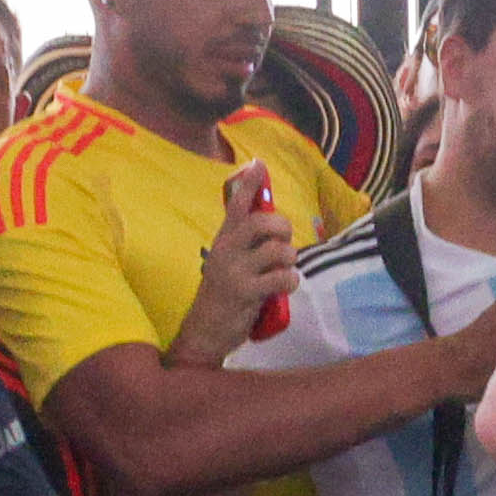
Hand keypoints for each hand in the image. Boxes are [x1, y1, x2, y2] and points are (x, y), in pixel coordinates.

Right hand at [174, 171, 302, 359]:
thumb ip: (244, 242)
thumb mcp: (228, 261)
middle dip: (282, 227)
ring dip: (289, 259)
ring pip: (277, 251)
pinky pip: (282, 278)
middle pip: (261, 222)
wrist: (205, 331)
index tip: (259, 164)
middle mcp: (227, 250)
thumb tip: (273, 222)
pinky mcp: (245, 293)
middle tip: (284, 241)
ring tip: (284, 269)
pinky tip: (285, 286)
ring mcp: (235, 271)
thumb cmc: (223, 293)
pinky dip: (291, 281)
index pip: (236, 205)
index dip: (249, 184)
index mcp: (224, 239)